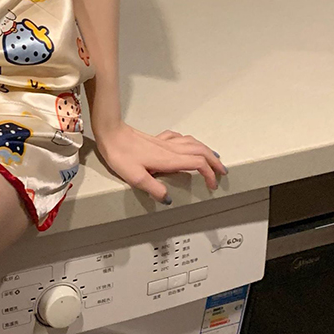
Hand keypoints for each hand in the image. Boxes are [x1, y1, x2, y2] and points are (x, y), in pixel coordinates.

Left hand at [93, 117, 226, 204]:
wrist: (110, 134)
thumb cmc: (121, 155)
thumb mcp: (135, 177)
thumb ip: (154, 189)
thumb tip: (169, 199)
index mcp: (169, 159)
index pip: (198, 164)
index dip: (209, 174)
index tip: (212, 186)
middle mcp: (170, 149)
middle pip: (200, 151)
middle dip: (215, 161)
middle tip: (223, 171)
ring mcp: (164, 142)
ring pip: (192, 142)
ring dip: (205, 150)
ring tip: (213, 158)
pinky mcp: (156, 138)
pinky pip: (179, 137)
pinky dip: (189, 142)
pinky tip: (187, 145)